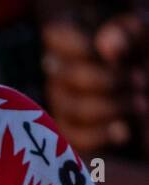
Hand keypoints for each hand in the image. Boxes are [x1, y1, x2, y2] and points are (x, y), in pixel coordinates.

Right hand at [41, 9, 148, 155]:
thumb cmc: (147, 66)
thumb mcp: (146, 41)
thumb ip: (129, 35)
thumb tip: (106, 46)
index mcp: (77, 42)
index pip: (56, 35)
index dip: (81, 45)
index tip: (115, 55)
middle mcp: (62, 73)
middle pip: (68, 75)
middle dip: (110, 81)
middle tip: (141, 82)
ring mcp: (64, 105)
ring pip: (74, 109)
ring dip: (113, 108)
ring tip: (141, 105)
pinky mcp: (72, 135)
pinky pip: (77, 138)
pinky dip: (104, 135)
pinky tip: (124, 131)